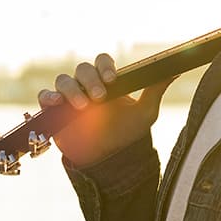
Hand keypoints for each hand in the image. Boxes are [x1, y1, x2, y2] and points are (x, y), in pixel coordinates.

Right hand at [38, 53, 174, 167]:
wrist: (110, 159)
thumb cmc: (127, 132)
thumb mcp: (145, 111)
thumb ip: (156, 89)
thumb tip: (175, 70)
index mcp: (106, 79)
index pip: (102, 61)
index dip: (104, 66)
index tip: (112, 78)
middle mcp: (86, 84)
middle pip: (82, 68)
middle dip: (90, 79)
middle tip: (100, 96)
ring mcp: (69, 96)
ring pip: (63, 80)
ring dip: (71, 89)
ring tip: (84, 106)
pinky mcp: (55, 112)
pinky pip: (45, 98)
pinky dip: (49, 97)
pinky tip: (57, 104)